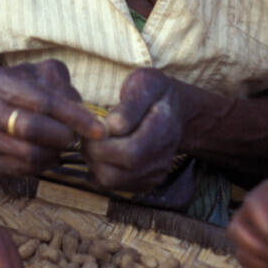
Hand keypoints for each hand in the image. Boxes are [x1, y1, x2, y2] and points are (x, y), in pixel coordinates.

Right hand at [0, 60, 104, 178]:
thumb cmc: (26, 89)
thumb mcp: (43, 75)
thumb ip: (64, 86)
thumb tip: (81, 111)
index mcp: (2, 81)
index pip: (44, 101)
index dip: (75, 117)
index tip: (100, 131)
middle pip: (31, 128)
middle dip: (63, 136)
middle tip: (77, 137)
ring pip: (29, 153)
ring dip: (56, 152)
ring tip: (64, 143)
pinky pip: (24, 169)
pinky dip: (45, 164)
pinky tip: (52, 154)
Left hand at [83, 68, 185, 192]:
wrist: (176, 111)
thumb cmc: (155, 92)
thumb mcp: (144, 82)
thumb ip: (129, 105)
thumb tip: (112, 128)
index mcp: (163, 130)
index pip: (129, 153)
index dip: (101, 143)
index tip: (94, 124)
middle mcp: (161, 159)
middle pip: (114, 174)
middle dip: (92, 154)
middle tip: (90, 133)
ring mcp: (154, 175)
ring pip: (109, 183)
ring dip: (93, 162)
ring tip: (97, 141)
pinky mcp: (144, 183)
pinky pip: (111, 185)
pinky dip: (100, 170)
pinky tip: (105, 150)